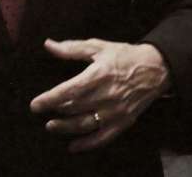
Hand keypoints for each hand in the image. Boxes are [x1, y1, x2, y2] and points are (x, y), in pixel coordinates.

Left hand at [29, 39, 168, 152]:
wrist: (156, 69)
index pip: (69, 91)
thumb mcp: (98, 46)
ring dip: (66, 128)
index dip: (50, 99)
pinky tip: (73, 146)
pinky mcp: (123, 122)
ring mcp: (115, 111)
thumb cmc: (124, 55)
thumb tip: (48, 45)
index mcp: (99, 74)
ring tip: (51, 126)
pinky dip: (87, 144)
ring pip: (85, 124)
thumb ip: (72, 48)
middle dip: (55, 112)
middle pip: (74, 108)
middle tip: (42, 113)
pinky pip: (102, 137)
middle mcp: (106, 95)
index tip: (35, 105)